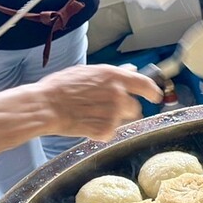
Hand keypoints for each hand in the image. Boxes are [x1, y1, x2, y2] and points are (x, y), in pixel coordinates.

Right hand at [37, 64, 162, 140]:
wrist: (47, 106)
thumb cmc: (61, 87)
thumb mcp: (88, 72)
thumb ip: (112, 74)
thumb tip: (131, 70)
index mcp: (115, 77)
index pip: (145, 84)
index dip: (153, 92)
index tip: (155, 96)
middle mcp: (118, 95)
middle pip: (135, 107)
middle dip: (126, 109)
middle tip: (107, 109)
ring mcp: (114, 114)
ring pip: (123, 121)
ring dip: (114, 120)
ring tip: (92, 115)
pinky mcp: (106, 131)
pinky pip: (110, 133)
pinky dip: (101, 131)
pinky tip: (86, 124)